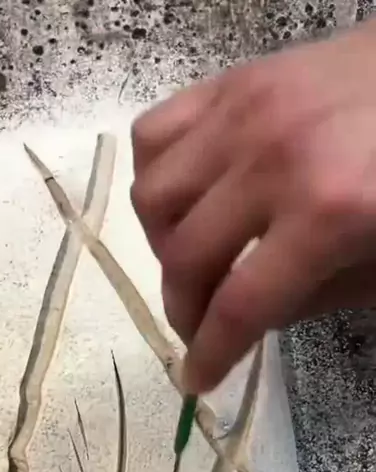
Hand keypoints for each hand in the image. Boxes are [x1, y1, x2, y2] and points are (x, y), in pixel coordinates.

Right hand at [131, 21, 375, 392]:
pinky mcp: (230, 81)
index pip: (239, 307)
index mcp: (327, 213)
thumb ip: (314, 298)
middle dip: (184, 309)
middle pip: (187, 258)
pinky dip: (155, 176)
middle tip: (200, 324)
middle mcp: (272, 161)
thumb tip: (246, 320)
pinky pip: (153, 134)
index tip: (196, 380)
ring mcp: (243, 113)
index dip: (210, 354)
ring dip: (163, 244)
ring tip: (193, 256)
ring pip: (154, 197)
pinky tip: (185, 197)